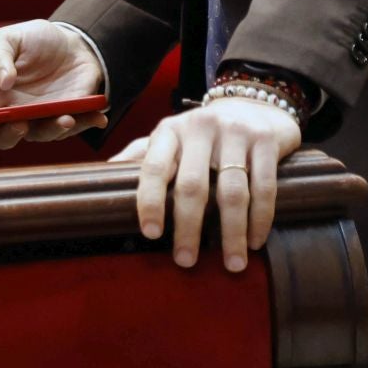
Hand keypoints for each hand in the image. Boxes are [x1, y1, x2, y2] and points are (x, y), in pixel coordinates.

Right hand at [0, 19, 106, 150]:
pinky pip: (75, 127)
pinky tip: (97, 117)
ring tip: (65, 117)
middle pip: (3, 138)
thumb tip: (2, 81)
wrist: (72, 41)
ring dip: (52, 130)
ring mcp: (41, 119)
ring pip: (41, 135)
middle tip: (18, 124)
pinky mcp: (69, 116)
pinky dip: (86, 124)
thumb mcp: (11, 37)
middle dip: (9, 136)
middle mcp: (13, 114)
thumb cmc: (34, 41)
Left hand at [110, 99, 299, 272]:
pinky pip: (264, 187)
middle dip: (189, 228)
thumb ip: (140, 154)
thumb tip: (102, 174)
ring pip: (233, 191)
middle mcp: (200, 127)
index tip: (151, 234)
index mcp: (170, 130)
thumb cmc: (203, 133)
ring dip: (232, 233)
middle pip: (192, 185)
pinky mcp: (265, 140)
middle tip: (186, 261)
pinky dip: (260, 219)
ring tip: (233, 263)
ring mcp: (235, 132)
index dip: (149, 201)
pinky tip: (255, 241)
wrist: (254, 103)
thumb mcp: (170, 137)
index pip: (154, 167)